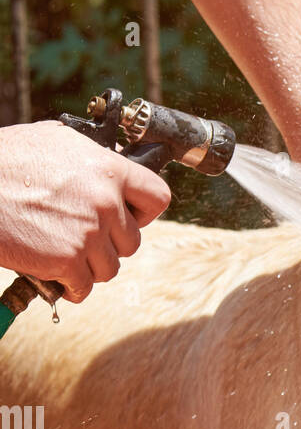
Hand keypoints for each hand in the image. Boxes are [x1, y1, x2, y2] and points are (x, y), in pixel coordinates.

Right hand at [0, 120, 170, 302]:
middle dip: (109, 244)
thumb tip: (114, 162)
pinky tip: (54, 273)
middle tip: (81, 237)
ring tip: (63, 252)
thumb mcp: (54, 140)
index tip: (128, 217)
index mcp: (108, 169)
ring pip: (109, 268)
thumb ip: (92, 156)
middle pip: (132, 242)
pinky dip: (70, 286)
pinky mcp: (68, 261)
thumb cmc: (7, 161)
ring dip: (89, 266)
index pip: (158, 198)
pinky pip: (84, 287)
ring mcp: (88, 233)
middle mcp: (105, 202)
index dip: (143, 212)